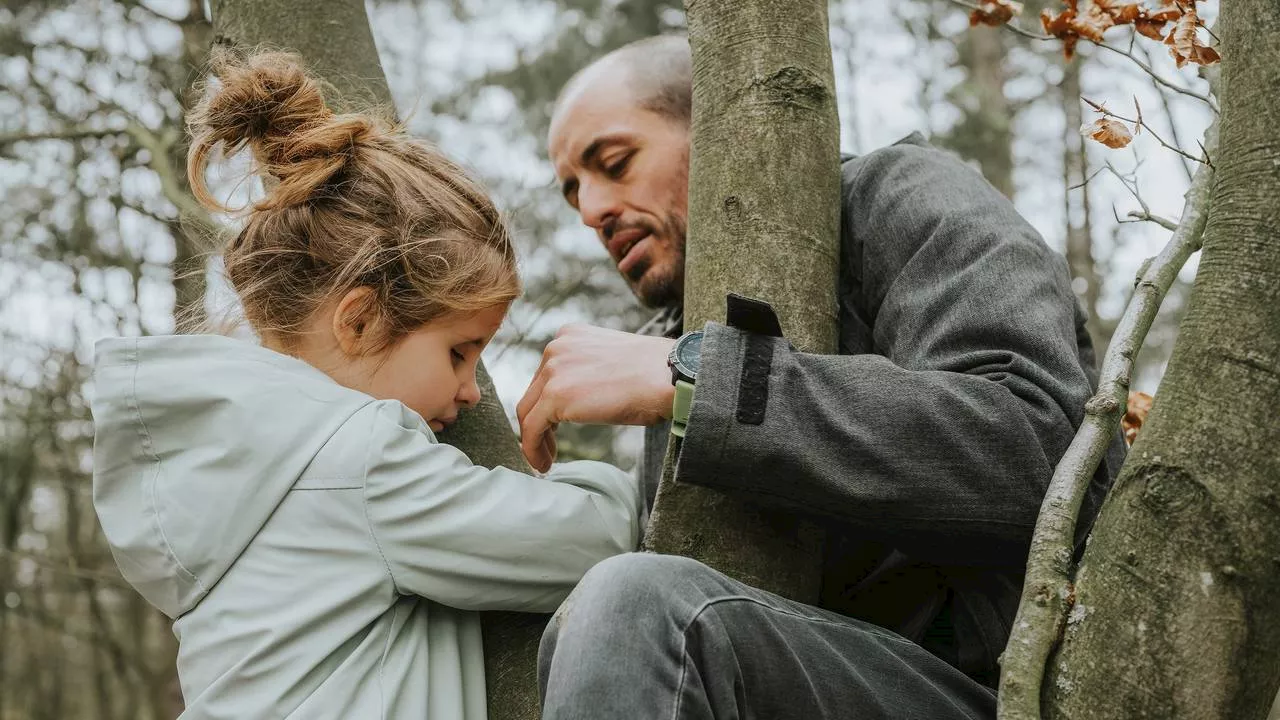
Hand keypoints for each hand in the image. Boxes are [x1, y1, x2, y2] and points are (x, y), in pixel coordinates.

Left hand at [517, 324, 675, 471]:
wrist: (669, 376)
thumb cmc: (655, 375)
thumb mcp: (613, 364)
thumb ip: (589, 374)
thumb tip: (582, 400)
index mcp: (570, 337)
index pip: (547, 375)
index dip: (548, 404)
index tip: (554, 426)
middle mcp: (556, 348)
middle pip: (534, 393)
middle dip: (539, 422)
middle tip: (548, 447)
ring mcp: (553, 370)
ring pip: (528, 411)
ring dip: (535, 439)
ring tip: (545, 460)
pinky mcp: (556, 395)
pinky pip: (532, 428)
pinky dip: (533, 449)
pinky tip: (543, 465)